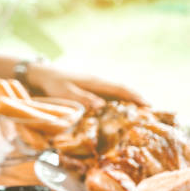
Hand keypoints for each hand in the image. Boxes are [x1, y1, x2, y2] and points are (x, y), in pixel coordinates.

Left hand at [28, 64, 146, 108]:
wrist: (40, 74)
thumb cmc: (52, 83)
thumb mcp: (65, 92)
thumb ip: (83, 99)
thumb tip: (102, 106)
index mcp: (94, 82)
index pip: (120, 89)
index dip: (135, 97)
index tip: (149, 106)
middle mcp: (97, 82)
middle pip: (121, 91)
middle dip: (135, 101)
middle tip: (149, 114)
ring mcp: (93, 85)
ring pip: (114, 94)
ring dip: (126, 103)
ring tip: (137, 116)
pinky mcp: (87, 90)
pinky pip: (105, 96)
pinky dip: (115, 103)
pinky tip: (116, 113)